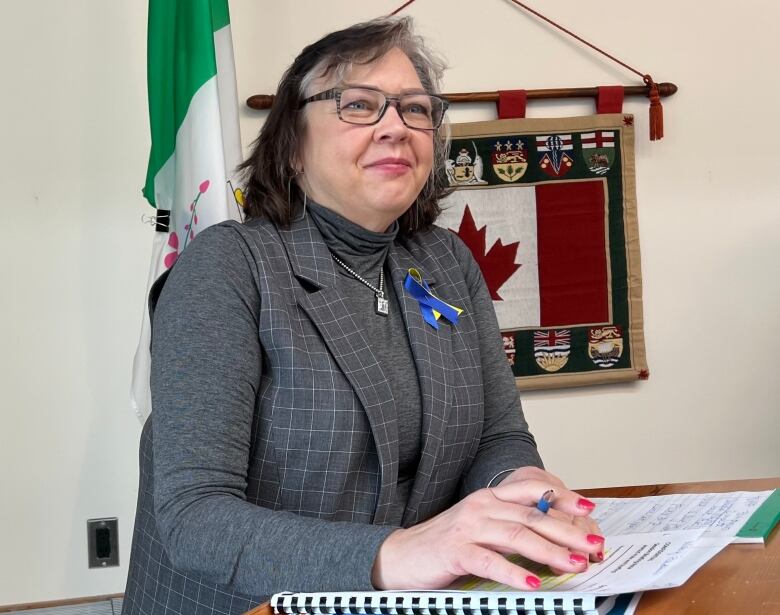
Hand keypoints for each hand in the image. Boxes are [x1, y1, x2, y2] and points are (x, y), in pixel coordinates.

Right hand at [372, 468, 602, 589]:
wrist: (401, 555)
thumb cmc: (445, 544)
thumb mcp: (480, 527)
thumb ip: (510, 527)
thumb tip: (553, 538)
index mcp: (489, 497)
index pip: (531, 490)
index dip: (561, 497)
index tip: (589, 507)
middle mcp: (481, 506)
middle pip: (532, 515)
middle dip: (567, 530)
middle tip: (594, 543)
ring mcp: (468, 527)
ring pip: (517, 536)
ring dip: (550, 552)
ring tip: (574, 564)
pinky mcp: (456, 551)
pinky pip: (491, 561)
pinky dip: (514, 573)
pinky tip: (533, 584)